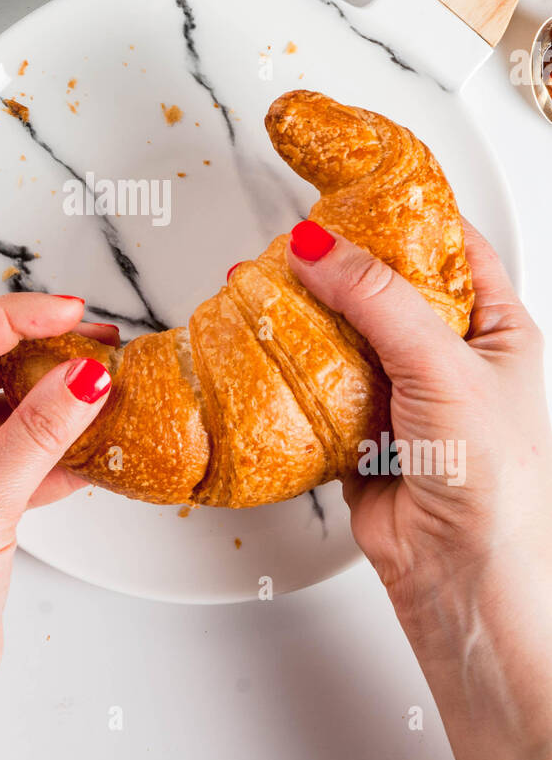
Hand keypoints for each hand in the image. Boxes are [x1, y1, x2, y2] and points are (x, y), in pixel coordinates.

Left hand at [0, 293, 112, 759]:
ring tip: (102, 388)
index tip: (68, 312)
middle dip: (36, 359)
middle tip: (95, 341)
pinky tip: (88, 445)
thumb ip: (36, 435)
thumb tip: (82, 376)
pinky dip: (46, 452)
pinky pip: (4, 456)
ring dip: (47, 407)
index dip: (13, 322)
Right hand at [288, 217, 551, 759]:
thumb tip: (318, 246)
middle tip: (294, 235)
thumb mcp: (447, 367)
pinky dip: (289, 368)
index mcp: (498, 330)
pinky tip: (261, 344)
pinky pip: (317, 385)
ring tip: (263, 282)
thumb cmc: (493, 480)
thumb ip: (379, 301)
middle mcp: (451, 358)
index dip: (404, 209)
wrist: (463, 581)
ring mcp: (403, 395)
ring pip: (345, 335)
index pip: (451, 245)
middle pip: (387, 287)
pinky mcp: (359, 433)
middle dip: (340, 263)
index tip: (353, 178)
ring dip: (308, 316)